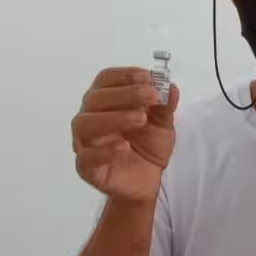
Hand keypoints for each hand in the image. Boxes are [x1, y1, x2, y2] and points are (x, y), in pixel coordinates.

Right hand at [71, 67, 179, 202]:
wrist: (147, 180)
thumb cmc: (148, 146)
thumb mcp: (163, 124)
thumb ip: (164, 106)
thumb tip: (170, 87)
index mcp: (106, 102)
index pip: (105, 80)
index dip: (124, 75)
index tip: (146, 77)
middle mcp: (90, 118)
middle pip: (95, 98)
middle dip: (125, 94)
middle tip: (150, 96)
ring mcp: (85, 142)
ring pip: (85, 124)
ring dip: (114, 118)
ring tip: (140, 119)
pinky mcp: (86, 167)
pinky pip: (87, 157)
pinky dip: (104, 151)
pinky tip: (123, 146)